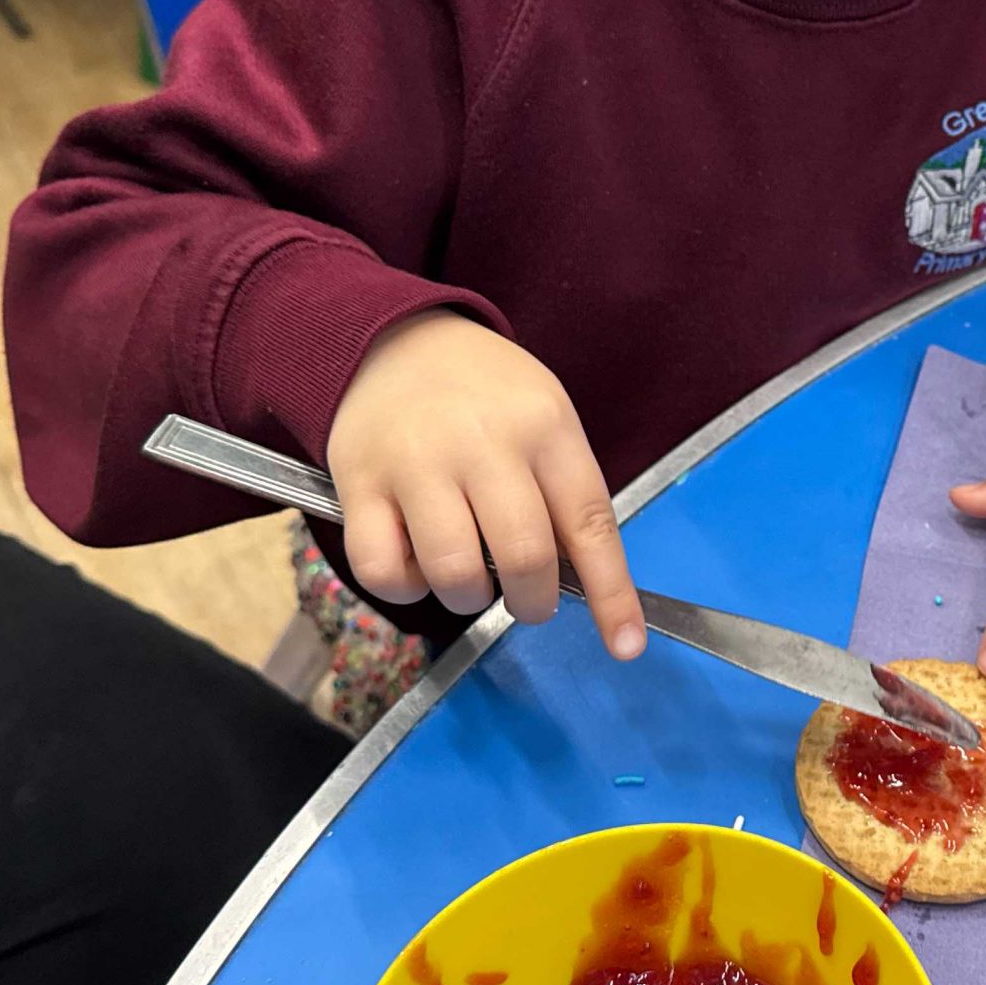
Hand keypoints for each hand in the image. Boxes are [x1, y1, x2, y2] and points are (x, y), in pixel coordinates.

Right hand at [326, 309, 645, 657]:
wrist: (390, 339)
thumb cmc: (483, 395)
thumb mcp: (543, 418)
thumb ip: (564, 492)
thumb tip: (581, 584)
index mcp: (543, 425)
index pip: (589, 523)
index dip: (611, 593)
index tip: (626, 645)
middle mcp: (482, 443)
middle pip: (523, 558)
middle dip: (532, 601)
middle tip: (526, 596)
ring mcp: (416, 464)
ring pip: (454, 574)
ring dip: (470, 598)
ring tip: (468, 572)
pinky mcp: (359, 484)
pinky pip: (383, 571)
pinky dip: (406, 586)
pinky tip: (415, 560)